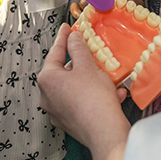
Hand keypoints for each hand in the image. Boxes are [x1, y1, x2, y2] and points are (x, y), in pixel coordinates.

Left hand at [39, 24, 129, 159]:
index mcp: (46, 79)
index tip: (67, 27)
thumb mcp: (87, 65)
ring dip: (91, 80)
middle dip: (80, 63)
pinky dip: (94, 96)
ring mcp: (56, 112)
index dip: (63, 37)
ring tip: (108, 77)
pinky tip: (113, 94)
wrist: (104, 132)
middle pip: (63, 72)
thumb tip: (73, 37)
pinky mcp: (68, 123)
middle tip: (91, 53)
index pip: (55, 52)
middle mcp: (46, 96)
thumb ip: (78, 48)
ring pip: (74, 88)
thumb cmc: (93, 95)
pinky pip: (80, 103)